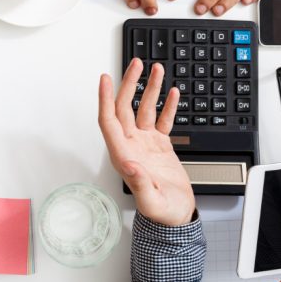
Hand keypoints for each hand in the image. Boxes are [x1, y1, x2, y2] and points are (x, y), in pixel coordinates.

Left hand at [98, 58, 194, 225]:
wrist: (176, 217)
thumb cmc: (162, 213)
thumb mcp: (152, 201)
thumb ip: (140, 183)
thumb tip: (127, 163)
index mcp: (124, 156)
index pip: (109, 121)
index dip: (105, 99)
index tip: (104, 78)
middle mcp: (131, 146)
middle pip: (125, 108)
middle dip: (129, 84)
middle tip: (135, 64)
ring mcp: (145, 144)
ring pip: (144, 110)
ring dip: (149, 89)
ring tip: (156, 70)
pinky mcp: (159, 146)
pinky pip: (161, 120)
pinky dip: (166, 105)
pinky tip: (171, 92)